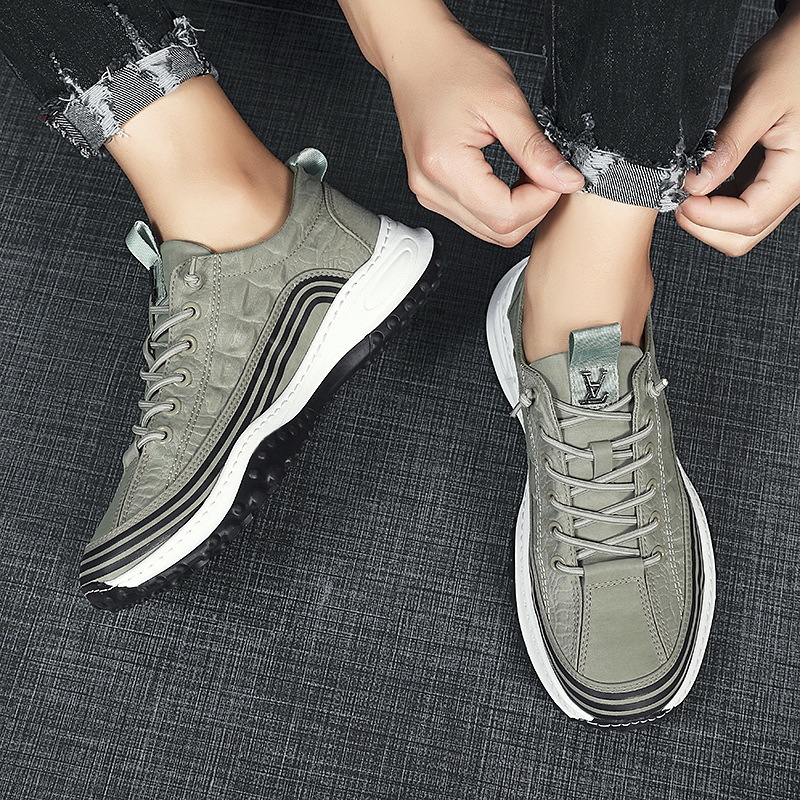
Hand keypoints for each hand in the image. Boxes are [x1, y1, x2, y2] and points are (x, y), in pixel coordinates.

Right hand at [384, 21, 583, 245]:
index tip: (557, 177)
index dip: (541, 202)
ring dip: (518, 209)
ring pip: (488, 230)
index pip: (505, 215)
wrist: (418, 56)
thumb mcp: (505, 101)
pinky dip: (501, 206)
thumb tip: (566, 181)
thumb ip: (536, 149)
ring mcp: (429, 194)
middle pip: (497, 231)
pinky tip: (510, 180)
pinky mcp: (433, 193)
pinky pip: (475, 218)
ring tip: (528, 173)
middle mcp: (431, 188)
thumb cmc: (452, 67)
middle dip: (533, 209)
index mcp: (445, 166)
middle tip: (547, 174)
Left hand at [677, 4, 799, 255]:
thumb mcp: (758, 97)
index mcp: (797, 170)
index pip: (749, 217)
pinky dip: (714, 201)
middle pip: (744, 233)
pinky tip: (698, 181)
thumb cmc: (793, 59)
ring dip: (708, 216)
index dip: (710, 217)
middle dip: (706, 226)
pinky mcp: (765, 174)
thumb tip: (697, 185)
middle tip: (678, 201)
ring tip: (685, 190)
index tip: (681, 200)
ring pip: (740, 225)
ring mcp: (778, 182)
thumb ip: (728, 144)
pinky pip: (738, 203)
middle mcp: (791, 183)